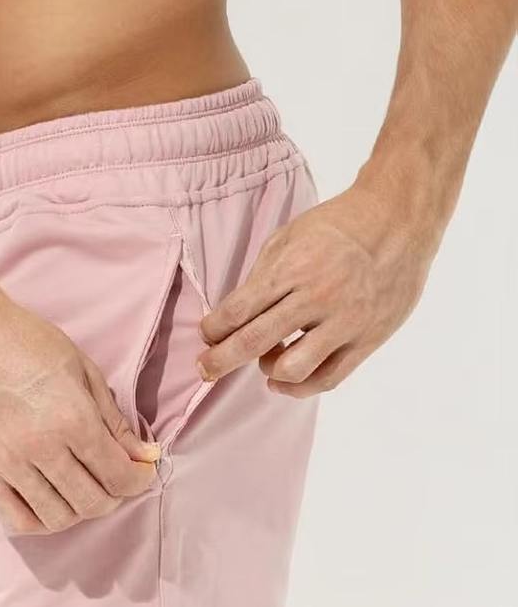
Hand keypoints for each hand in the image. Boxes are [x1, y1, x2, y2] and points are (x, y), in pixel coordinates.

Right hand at [0, 295, 160, 534]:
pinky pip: (18, 520)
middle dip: (114, 496)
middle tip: (114, 479)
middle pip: (92, 502)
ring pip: (58, 517)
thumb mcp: (84, 371)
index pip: (118, 475)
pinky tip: (52, 501)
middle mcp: (40, 448)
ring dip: (80, 511)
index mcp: (71, 418)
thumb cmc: (27, 344)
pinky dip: (43, 520)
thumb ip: (115, 421)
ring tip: (82, 488)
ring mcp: (8, 464)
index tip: (141, 471)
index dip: (139, 480)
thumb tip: (146, 457)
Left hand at [196, 185, 435, 397]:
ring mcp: (346, 321)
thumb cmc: (337, 227)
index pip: (238, 311)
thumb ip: (261, 277)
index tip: (206, 335)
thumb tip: (230, 318)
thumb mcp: (289, 237)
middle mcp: (318, 297)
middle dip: (220, 361)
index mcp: (293, 269)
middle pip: (255, 342)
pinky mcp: (367, 339)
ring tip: (266, 360)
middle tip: (205, 369)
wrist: (400, 219)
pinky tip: (284, 379)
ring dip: (268, 371)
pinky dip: (299, 387)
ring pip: (292, 369)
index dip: (213, 330)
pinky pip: (328, 379)